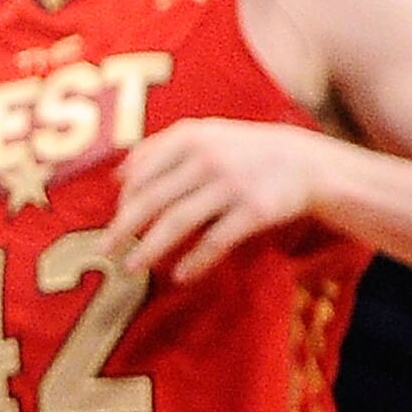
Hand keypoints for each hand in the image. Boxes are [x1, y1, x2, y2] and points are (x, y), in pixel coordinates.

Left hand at [102, 117, 328, 281]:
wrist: (306, 162)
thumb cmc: (243, 153)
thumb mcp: (205, 136)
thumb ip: (160, 149)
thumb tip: (117, 175)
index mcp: (190, 138)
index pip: (141, 173)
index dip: (123, 202)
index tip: (113, 223)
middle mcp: (207, 158)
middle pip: (152, 199)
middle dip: (124, 228)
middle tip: (104, 250)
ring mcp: (231, 184)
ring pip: (178, 222)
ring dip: (149, 249)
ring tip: (130, 268)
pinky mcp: (254, 210)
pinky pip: (216, 240)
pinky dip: (195, 261)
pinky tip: (179, 276)